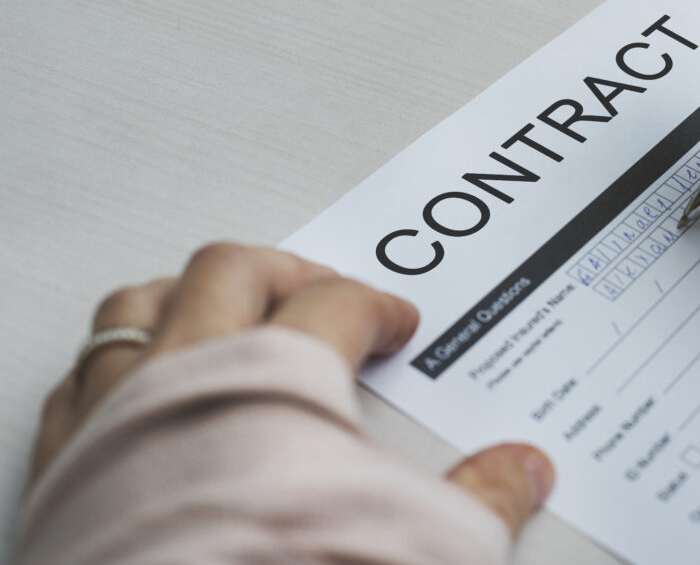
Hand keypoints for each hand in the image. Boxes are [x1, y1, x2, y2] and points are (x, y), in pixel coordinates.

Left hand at [32, 242, 554, 537]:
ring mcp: (117, 414)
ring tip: (221, 303)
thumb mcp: (420, 541)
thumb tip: (523, 471)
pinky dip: (116, 362)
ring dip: (187, 294)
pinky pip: (82, 376)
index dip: (378, 306)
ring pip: (141, 304)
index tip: (396, 323)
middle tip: (320, 286)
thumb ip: (483, 495)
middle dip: (287, 269)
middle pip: (233, 272)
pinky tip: (135, 378)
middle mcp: (188, 375)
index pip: (337, 305)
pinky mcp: (67, 465)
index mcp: (278, 374)